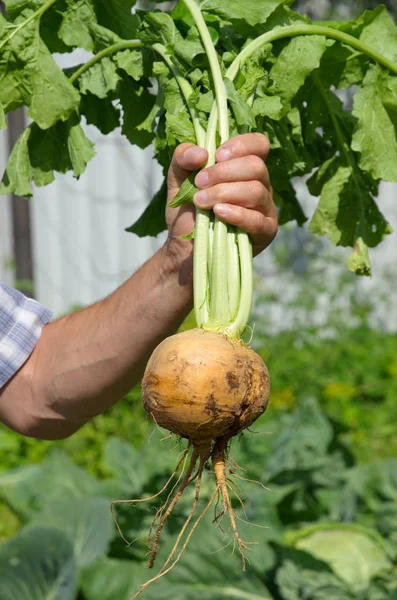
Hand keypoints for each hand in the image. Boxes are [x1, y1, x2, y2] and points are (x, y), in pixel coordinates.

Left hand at [166, 133, 277, 255]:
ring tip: (201, 201)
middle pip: (256, 166)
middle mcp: (260, 185)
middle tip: (199, 183)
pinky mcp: (265, 232)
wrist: (184, 249)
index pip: (259, 145)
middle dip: (223, 172)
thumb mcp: (177, 180)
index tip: (216, 156)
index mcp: (244, 168)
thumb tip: (201, 152)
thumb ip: (182, 158)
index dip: (241, 145)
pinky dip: (236, 214)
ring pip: (256, 191)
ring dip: (224, 193)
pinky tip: (218, 213)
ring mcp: (265, 209)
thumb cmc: (187, 212)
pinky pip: (257, 219)